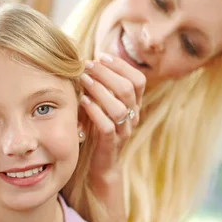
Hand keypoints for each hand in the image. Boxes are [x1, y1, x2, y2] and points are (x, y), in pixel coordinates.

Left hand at [79, 53, 145, 177]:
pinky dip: (95, 112)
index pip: (138, 80)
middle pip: (127, 90)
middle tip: (88, 65)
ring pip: (119, 108)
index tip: (102, 56)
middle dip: (107, 74)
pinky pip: (107, 127)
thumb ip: (102, 88)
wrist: (102, 165)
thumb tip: (90, 61)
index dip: (121, 66)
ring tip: (84, 80)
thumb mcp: (104, 106)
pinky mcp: (110, 145)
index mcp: (134, 105)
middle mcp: (132, 117)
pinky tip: (83, 101)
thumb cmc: (99, 129)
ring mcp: (123, 131)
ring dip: (100, 91)